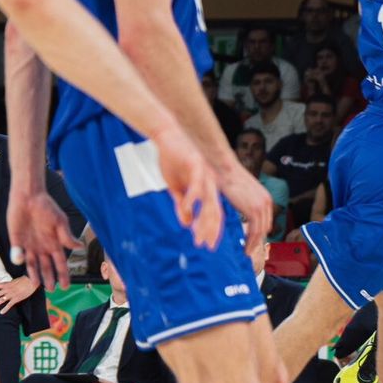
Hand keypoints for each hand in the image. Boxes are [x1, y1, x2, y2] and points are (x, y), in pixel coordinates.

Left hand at [0, 275, 40, 314]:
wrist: (31, 281)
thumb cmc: (23, 280)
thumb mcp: (14, 281)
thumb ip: (8, 285)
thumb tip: (3, 286)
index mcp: (6, 285)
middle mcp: (7, 290)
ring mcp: (11, 294)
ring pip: (1, 300)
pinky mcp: (16, 299)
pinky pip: (10, 304)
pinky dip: (5, 309)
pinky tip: (1, 312)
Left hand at [7, 191, 81, 292]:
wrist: (28, 197)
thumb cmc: (47, 207)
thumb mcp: (60, 221)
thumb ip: (66, 236)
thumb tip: (80, 247)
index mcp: (54, 243)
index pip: (60, 263)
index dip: (63, 274)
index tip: (66, 286)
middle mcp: (42, 247)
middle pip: (46, 267)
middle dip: (49, 278)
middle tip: (52, 289)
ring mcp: (29, 245)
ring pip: (32, 265)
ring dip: (35, 275)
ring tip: (37, 285)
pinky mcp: (17, 241)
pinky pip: (18, 254)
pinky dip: (19, 259)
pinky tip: (22, 263)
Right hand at [151, 126, 224, 250]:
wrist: (166, 137)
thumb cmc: (172, 161)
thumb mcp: (175, 188)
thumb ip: (182, 205)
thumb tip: (187, 224)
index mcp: (208, 188)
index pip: (215, 213)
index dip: (212, 230)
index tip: (208, 245)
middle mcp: (211, 182)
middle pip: (215, 211)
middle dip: (210, 230)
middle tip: (205, 246)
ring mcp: (206, 173)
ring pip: (208, 202)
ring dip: (203, 221)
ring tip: (197, 236)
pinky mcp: (197, 164)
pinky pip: (196, 186)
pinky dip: (191, 200)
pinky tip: (187, 211)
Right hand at [217, 159, 273, 262]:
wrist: (224, 169)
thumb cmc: (227, 177)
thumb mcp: (241, 191)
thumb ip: (244, 201)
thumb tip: (240, 209)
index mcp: (265, 198)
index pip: (265, 220)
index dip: (259, 232)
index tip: (252, 241)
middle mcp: (267, 202)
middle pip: (264, 227)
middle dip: (257, 240)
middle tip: (249, 250)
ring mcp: (262, 206)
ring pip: (260, 232)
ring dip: (253, 244)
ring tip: (246, 253)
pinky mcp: (254, 211)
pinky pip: (254, 232)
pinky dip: (250, 242)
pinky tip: (244, 249)